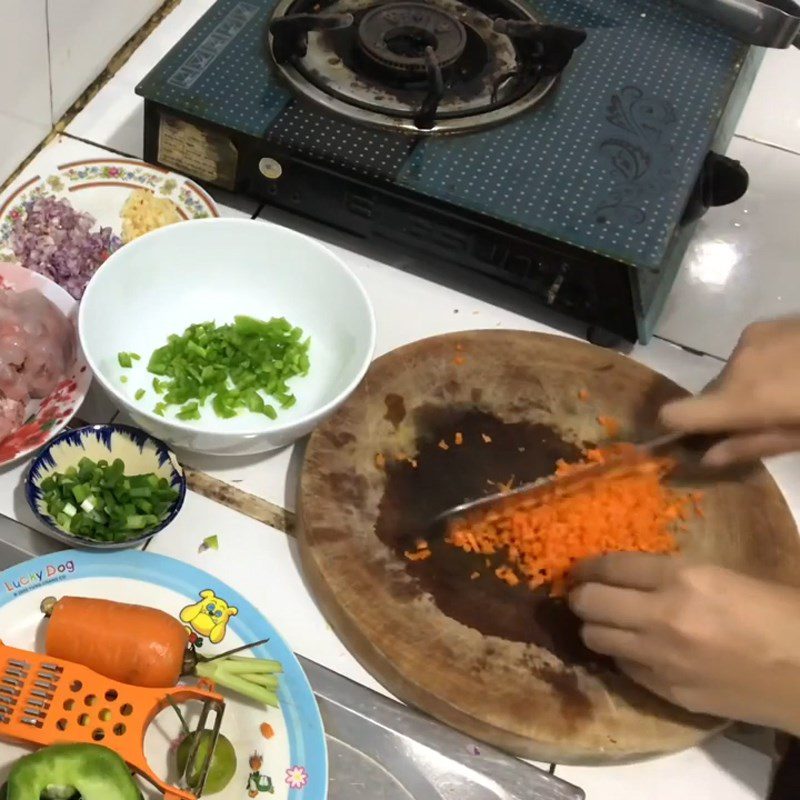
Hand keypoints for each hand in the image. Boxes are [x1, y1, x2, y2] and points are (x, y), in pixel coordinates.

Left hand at [568, 553, 799, 733]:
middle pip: (589, 602)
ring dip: (595, 626)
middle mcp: (662, 618)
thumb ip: (673, 574)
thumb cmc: (780, 615)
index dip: (587, 566)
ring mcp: (662, 659)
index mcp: (682, 579)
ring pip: (594, 638)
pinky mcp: (668, 692)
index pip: (610, 566)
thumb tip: (631, 574)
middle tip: (584, 593)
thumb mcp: (723, 575)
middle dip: (580, 595)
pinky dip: (623, 654)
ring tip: (606, 621)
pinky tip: (637, 649)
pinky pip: (624, 667)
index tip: (579, 568)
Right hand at [659, 316, 799, 465]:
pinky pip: (748, 355)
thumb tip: (706, 458)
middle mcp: (737, 364)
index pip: (675, 414)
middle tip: (768, 422)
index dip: (675, 431)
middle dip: (727, 412)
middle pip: (710, 396)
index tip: (687, 442)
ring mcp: (751, 338)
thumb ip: (752, 446)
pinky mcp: (766, 323)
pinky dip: (762, 368)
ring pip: (731, 375)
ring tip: (791, 393)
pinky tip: (797, 371)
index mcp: (743, 398)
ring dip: (747, 388)